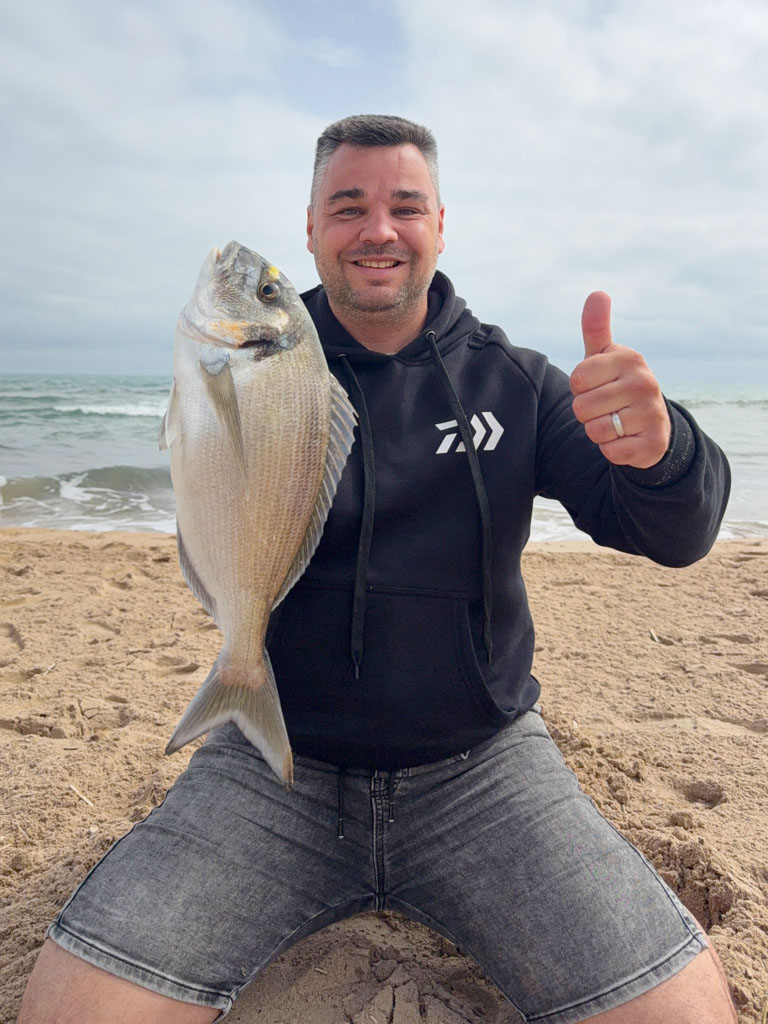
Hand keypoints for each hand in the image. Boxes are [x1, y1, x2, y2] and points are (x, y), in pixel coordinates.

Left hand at [570, 291, 670, 468]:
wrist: (651, 424)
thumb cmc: (617, 385)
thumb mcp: (605, 357)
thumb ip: (596, 328)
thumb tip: (598, 292)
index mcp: (630, 359)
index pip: (577, 380)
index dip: (580, 388)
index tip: (597, 385)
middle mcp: (645, 383)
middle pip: (582, 408)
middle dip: (587, 413)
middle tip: (607, 407)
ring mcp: (652, 414)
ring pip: (595, 431)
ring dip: (598, 432)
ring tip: (616, 422)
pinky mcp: (653, 444)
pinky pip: (610, 453)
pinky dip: (612, 450)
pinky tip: (626, 439)